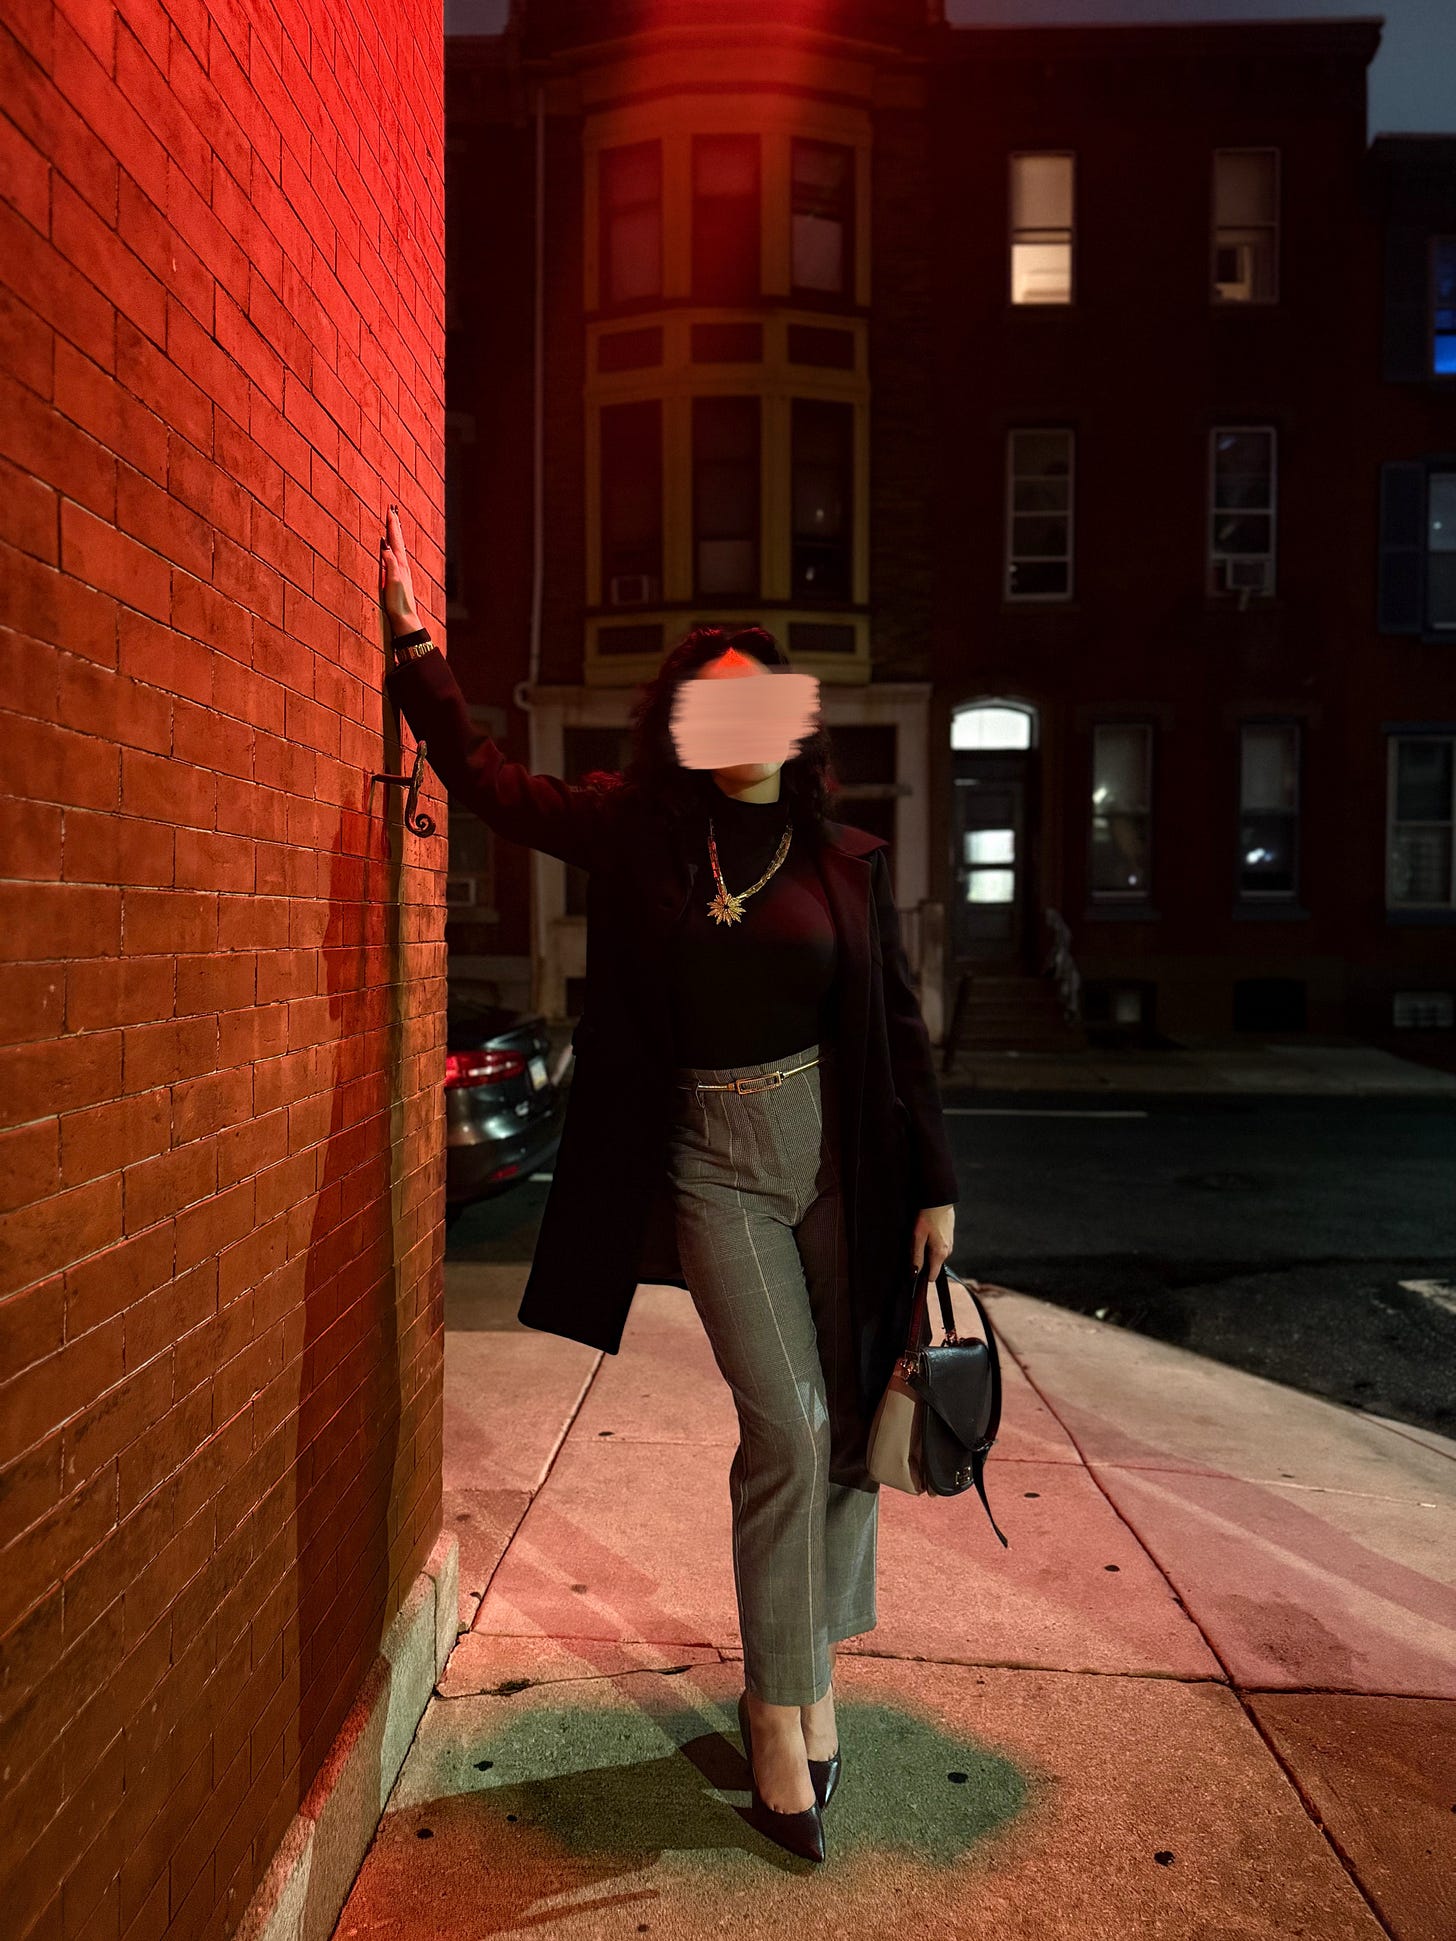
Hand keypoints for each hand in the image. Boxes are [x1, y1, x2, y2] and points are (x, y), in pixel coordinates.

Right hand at [379, 506, 422, 637]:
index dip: (392, 525)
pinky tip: (394, 550)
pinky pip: (396, 557)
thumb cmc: (398, 603)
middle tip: (393, 510)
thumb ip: (390, 562)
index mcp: (400, 564)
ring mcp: (402, 572)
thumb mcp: (392, 581)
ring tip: (394, 525)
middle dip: (395, 526)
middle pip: (398, 541)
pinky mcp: (399, 579)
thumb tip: (385, 545)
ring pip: (398, 548)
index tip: (390, 510)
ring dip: (395, 535)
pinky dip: (394, 548)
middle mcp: (403, 566)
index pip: (395, 540)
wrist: (405, 620)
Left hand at [911, 1203, 953, 1279]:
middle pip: (933, 1266)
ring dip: (927, 1251)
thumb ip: (916, 1256)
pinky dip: (931, 1243)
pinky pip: (938, 1247)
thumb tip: (914, 1274)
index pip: (933, 1276)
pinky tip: (927, 1232)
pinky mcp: (949, 1238)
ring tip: (921, 1236)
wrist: (939, 1200)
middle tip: (915, 1246)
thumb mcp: (917, 1237)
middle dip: (923, 1260)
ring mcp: (949, 1245)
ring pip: (935, 1256)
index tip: (913, 1269)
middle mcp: (947, 1252)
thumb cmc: (927, 1217)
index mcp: (940, 1254)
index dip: (922, 1275)